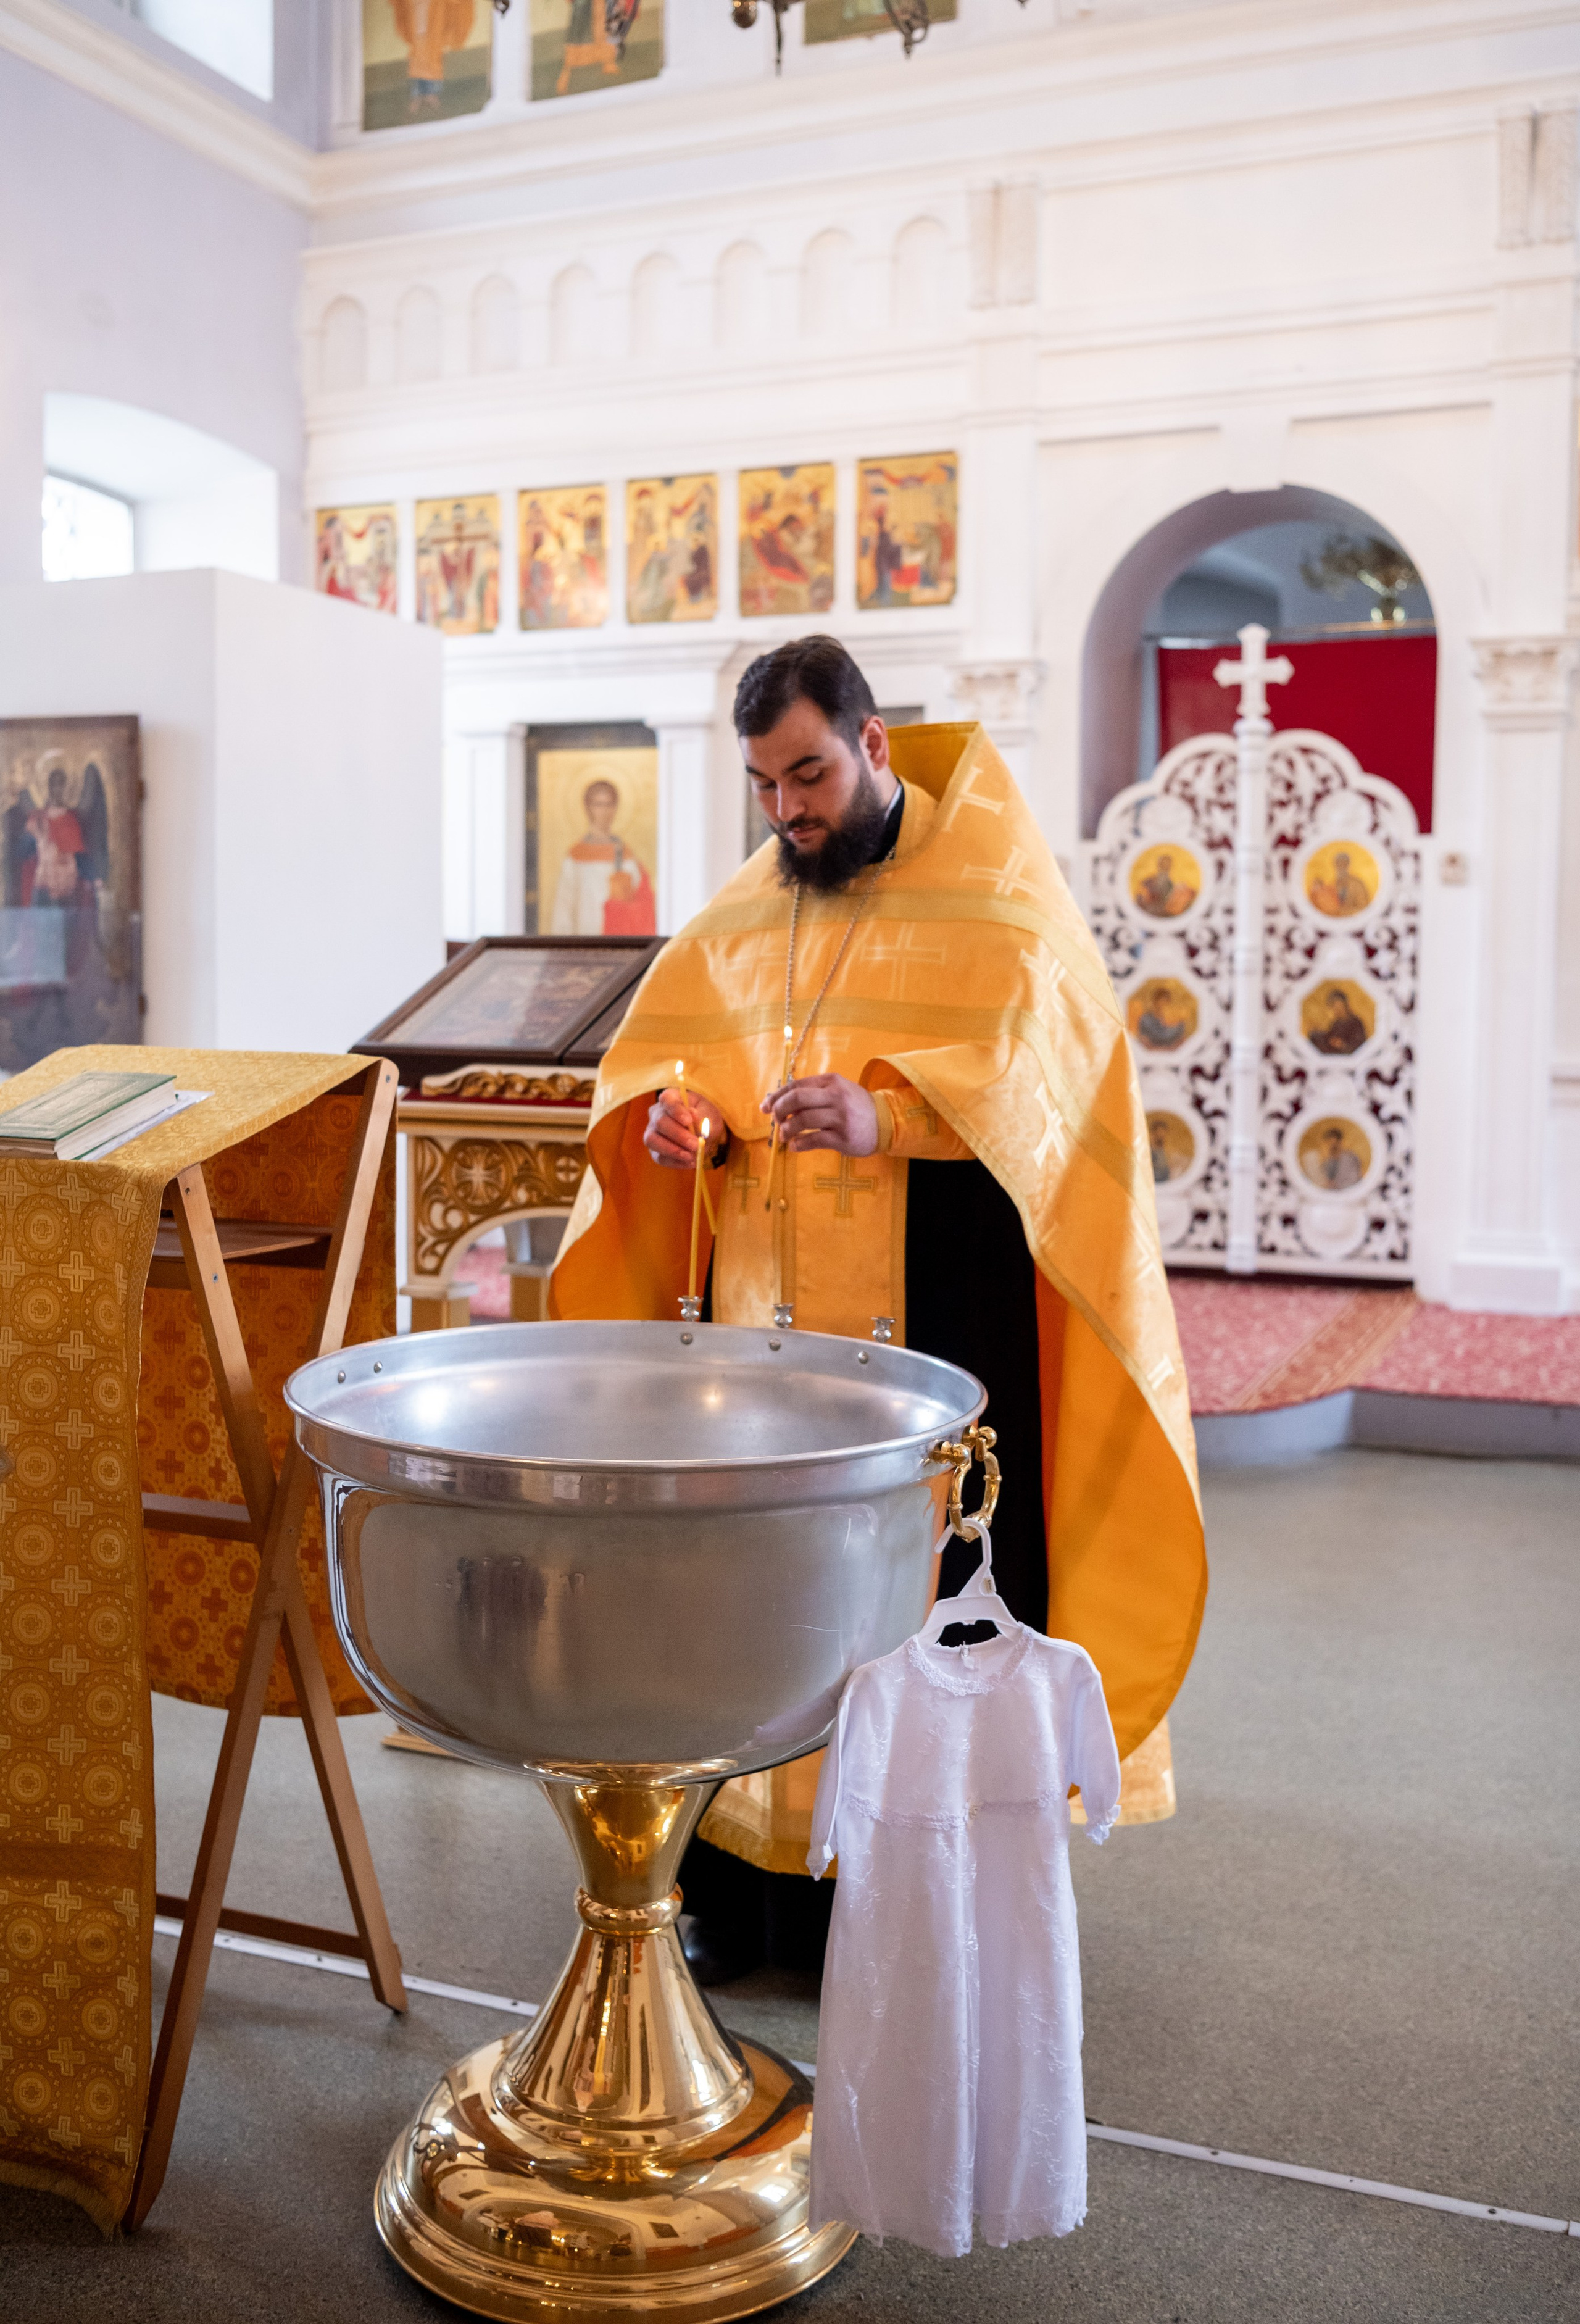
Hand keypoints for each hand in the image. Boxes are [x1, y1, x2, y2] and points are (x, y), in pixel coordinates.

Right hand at [644, 1086, 726, 1170]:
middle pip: (660, 1122)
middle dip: (678, 1135)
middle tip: (696, 1144)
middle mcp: (657, 1113)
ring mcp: (652, 1132)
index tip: (688, 1121)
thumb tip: (693, 1114)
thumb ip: (702, 1116)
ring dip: (673, 1150)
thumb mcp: (710, 1115)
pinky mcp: (655, 1150)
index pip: (667, 1100)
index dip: (676, 1110)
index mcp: (670, 1098)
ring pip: (653, 1140)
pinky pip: (659, 1157)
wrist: (706, 1134)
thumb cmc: (706, 1118)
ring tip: (691, 1156)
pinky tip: (690, 1162)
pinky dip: (675, 1162)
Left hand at [762, 1073, 878, 1155]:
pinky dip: (799, 1144)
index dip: (776, 1096)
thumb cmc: (856, 1107)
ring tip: (784, 1136)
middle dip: (779, 1110)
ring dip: (787, 1130)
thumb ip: (814, 1094)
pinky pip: (814, 1139)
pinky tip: (794, 1146)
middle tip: (775, 1121)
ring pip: (802, 1120)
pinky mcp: (842, 1136)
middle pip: (796, 1099)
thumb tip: (781, 1103)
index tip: (765, 1106)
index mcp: (831, 1082)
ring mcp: (839, 1116)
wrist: (885, 1122)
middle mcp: (835, 1096)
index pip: (796, 1085)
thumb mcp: (838, 1091)